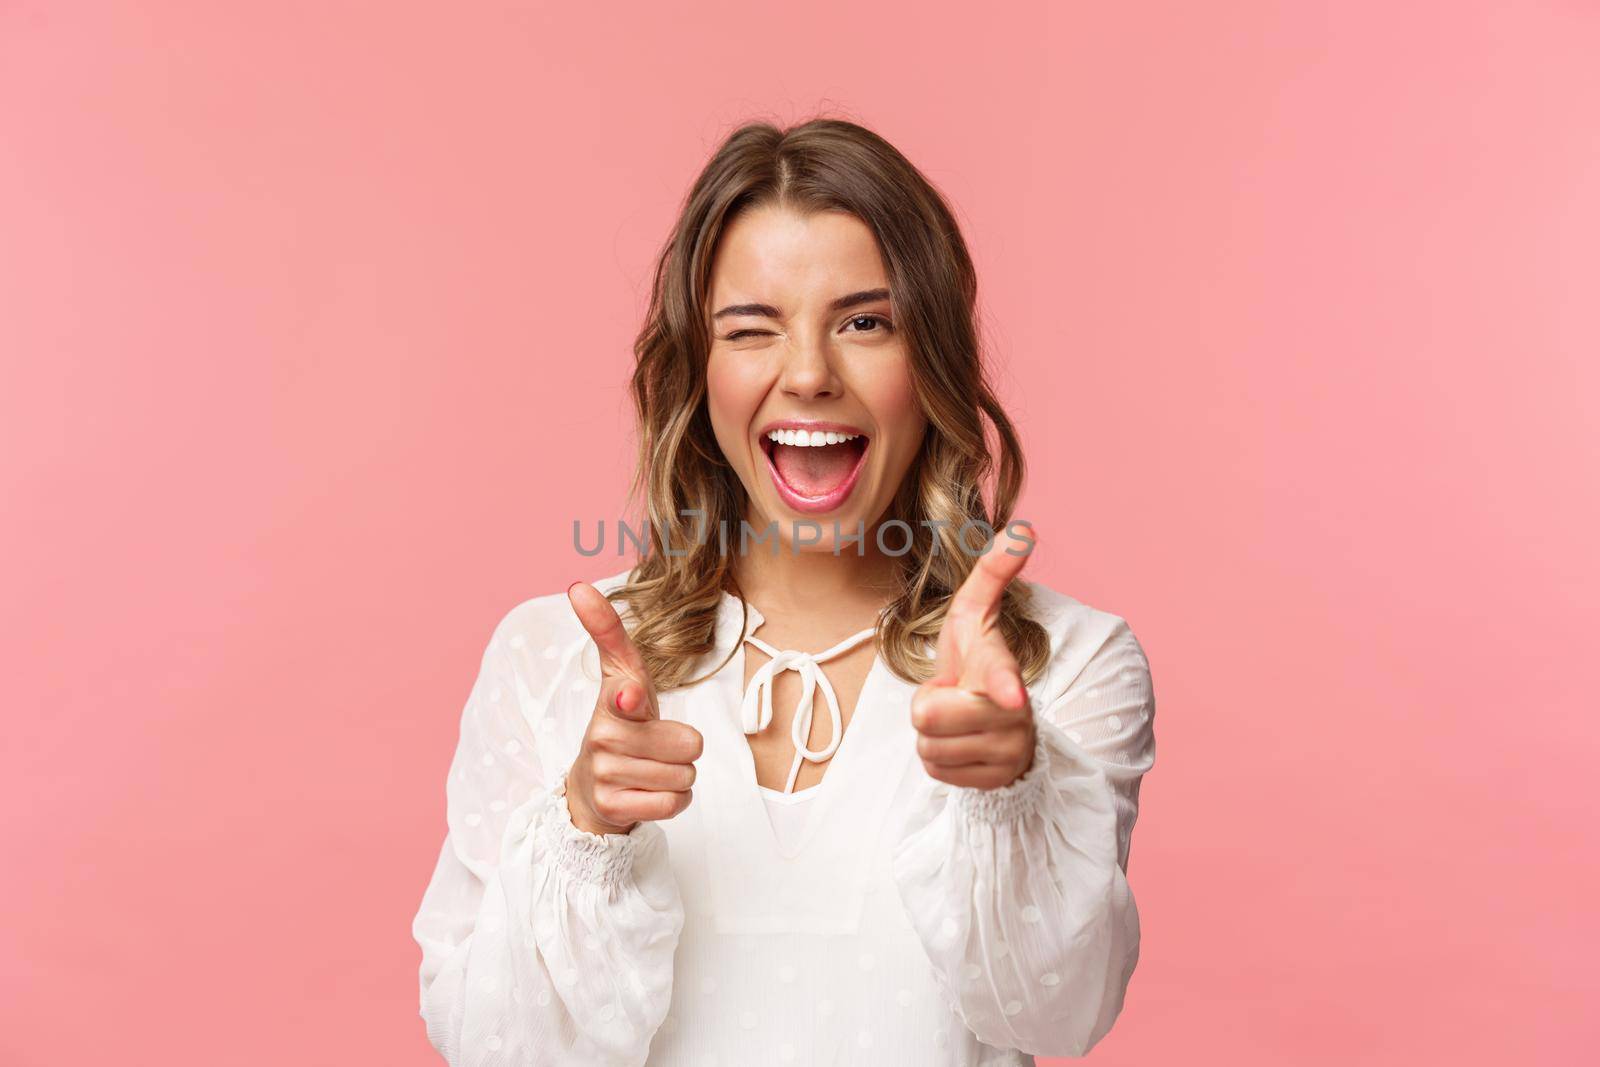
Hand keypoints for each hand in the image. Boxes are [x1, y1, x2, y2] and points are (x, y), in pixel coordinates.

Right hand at [563, 582, 702, 834]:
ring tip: (650, 769)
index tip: (629, 694)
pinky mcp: (613, 806)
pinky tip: (647, 792)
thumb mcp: (626, 678)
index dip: (631, 693)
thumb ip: (611, 636)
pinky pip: (674, 803)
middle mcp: (604, 734)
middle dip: (684, 749)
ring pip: (686, 775)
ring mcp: (606, 772)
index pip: (622, 684)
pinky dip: (672, 801)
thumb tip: (577, 586)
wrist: (593, 790)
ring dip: (678, 775)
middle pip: (690, 744)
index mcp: (614, 698)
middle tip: (657, 748)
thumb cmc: (624, 727)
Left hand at [911, 524, 1036, 789]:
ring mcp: (1008, 752)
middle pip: (927, 716)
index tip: (1012, 696)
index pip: (1002, 676)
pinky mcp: (994, 782)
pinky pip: (938, 773)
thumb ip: (992, 573)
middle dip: (926, 706)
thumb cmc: (975, 661)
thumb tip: (1022, 529)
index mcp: (1002, 670)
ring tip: (957, 723)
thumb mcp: (974, 615)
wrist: (993, 721)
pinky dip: (941, 761)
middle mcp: (1014, 715)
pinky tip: (961, 747)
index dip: (1003, 685)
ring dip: (932, 736)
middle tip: (949, 697)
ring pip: (929, 749)